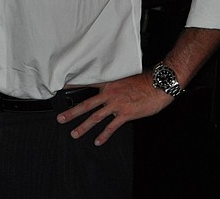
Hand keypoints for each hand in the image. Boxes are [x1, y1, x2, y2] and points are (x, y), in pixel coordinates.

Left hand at [56, 71, 172, 145]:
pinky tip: (97, 141)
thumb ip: (115, 85)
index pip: (86, 84)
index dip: (73, 86)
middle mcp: (109, 94)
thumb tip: (110, 90)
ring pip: (95, 117)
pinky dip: (103, 135)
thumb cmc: (145, 80)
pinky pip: (111, 127)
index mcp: (108, 84)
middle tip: (60, 118)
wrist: (159, 85)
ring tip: (74, 133)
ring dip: (83, 127)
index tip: (60, 88)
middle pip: (86, 104)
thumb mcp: (125, 78)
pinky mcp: (125, 114)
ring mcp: (116, 105)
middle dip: (72, 112)